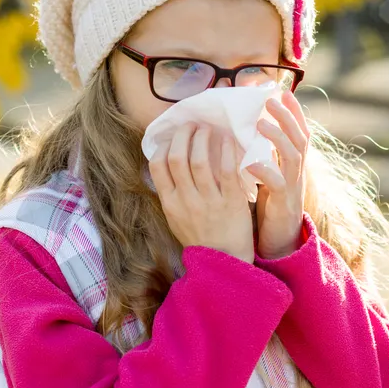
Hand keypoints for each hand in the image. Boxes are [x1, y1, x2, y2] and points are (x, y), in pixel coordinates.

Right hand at [149, 123, 254, 262]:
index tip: (172, 136)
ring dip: (203, 138)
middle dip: (183, 135)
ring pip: (200, 160)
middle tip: (191, 125)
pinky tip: (228, 139)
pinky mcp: (231, 202)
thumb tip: (168, 163)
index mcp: (170, 204)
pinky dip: (226, 150)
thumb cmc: (202, 238)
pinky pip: (227, 170)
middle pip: (177, 157)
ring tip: (208, 128)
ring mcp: (208, 201)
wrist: (225, 262)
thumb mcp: (176, 219)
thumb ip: (172, 194)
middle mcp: (186, 201)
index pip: (157, 166)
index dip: (163, 145)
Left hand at [247, 91, 309, 259]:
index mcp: (294, 164)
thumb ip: (265, 154)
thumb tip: (250, 130)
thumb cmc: (272, 206)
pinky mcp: (284, 203)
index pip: (299, 131)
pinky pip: (277, 185)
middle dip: (287, 116)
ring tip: (261, 124)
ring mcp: (294, 187)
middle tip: (271, 99)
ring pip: (293, 156)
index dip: (293, 111)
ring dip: (278, 137)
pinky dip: (264, 171)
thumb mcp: (271, 175)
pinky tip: (250, 163)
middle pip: (300, 138)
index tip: (282, 90)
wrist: (282, 242)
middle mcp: (298, 172)